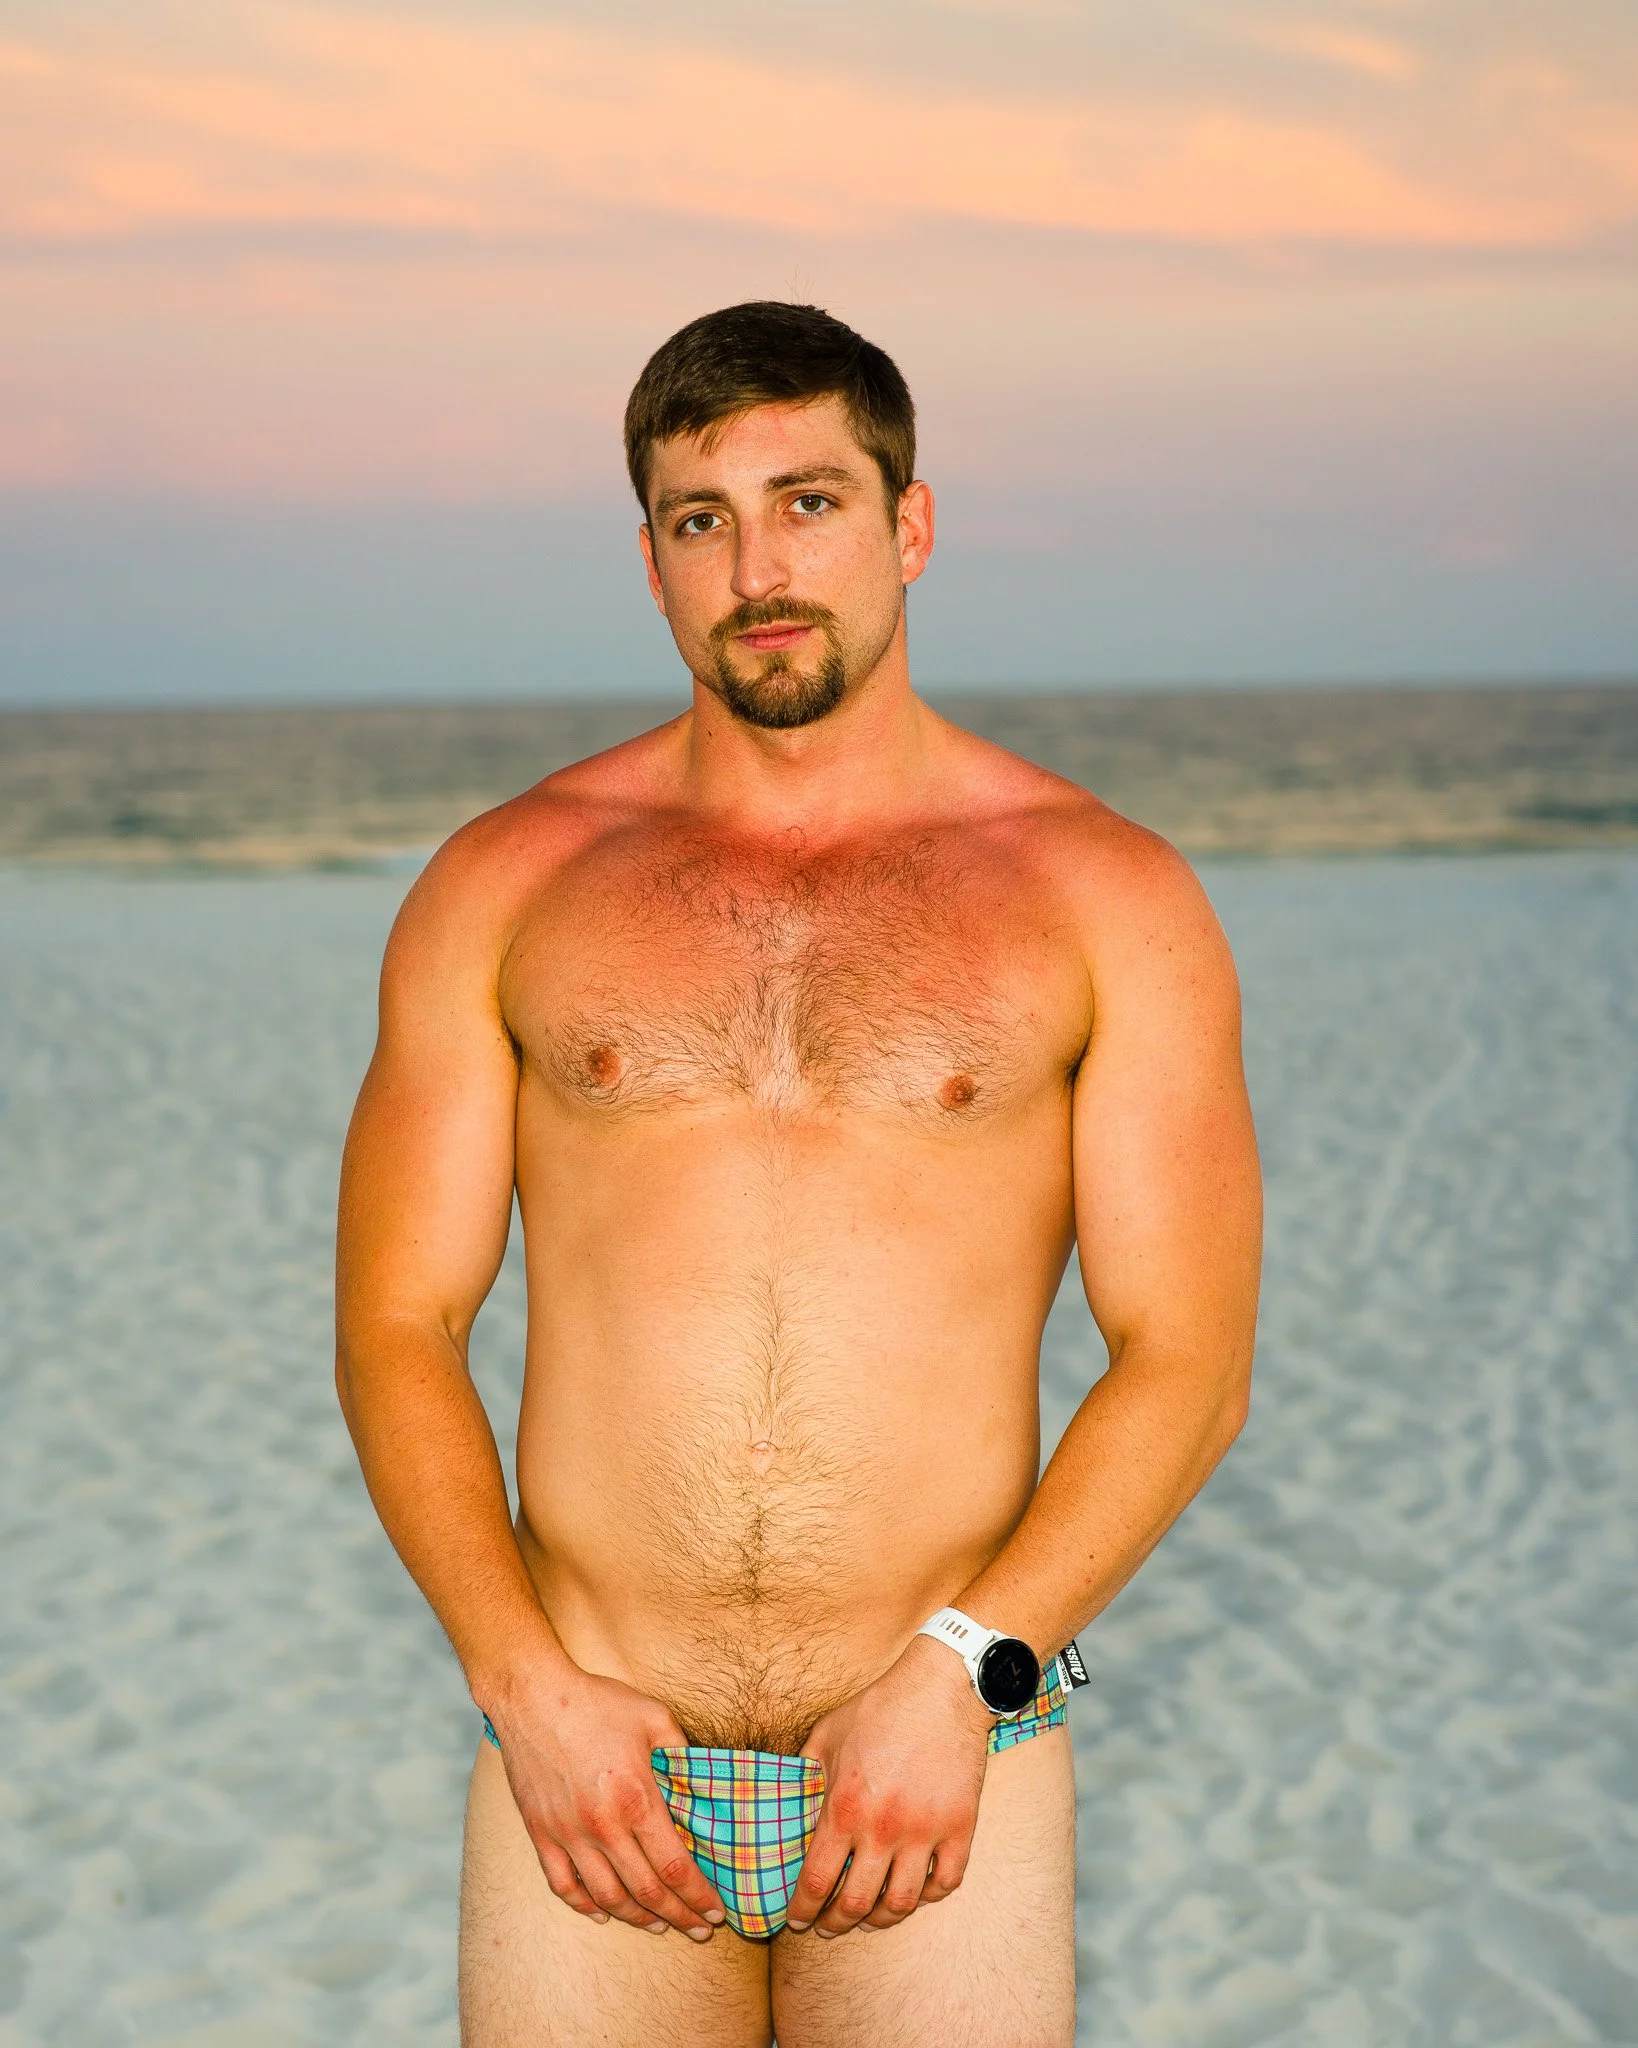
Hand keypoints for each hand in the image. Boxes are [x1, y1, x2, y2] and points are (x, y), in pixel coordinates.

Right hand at [485, 1662, 725, 1939]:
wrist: (533, 1696)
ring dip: (637, 1919)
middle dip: (678, 1917)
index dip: (698, 1896)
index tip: (715, 1912)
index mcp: (635, 1798)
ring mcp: (568, 1834)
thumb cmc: (598, 1702)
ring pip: (607, 1897)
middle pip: (646, 1891)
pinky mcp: (541, 1834)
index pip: (674, 1867)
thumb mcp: (654, 1717)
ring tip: (660, 1925)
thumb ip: (682, 1753)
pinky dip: (586, 1906)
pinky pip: (564, 1885)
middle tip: (699, 1930)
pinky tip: (605, 1912)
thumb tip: (704, 1782)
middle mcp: (602, 1826)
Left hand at [786, 1633, 991, 1936]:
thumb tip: (787, 1807)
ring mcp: (925, 1831)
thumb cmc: (879, 1709)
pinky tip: (914, 1890)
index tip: (795, 1921)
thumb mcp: (827, 1735)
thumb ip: (805, 1775)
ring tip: (868, 1917)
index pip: (816, 1881)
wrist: (941, 1688)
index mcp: (845, 1806)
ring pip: (901, 1905)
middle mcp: (884, 1828)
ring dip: (880, 1919)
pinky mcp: (960, 1827)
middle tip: (827, 1926)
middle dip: (834, 1924)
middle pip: (856, 1904)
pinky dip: (928, 1896)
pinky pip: (945, 1883)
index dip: (802, 1910)